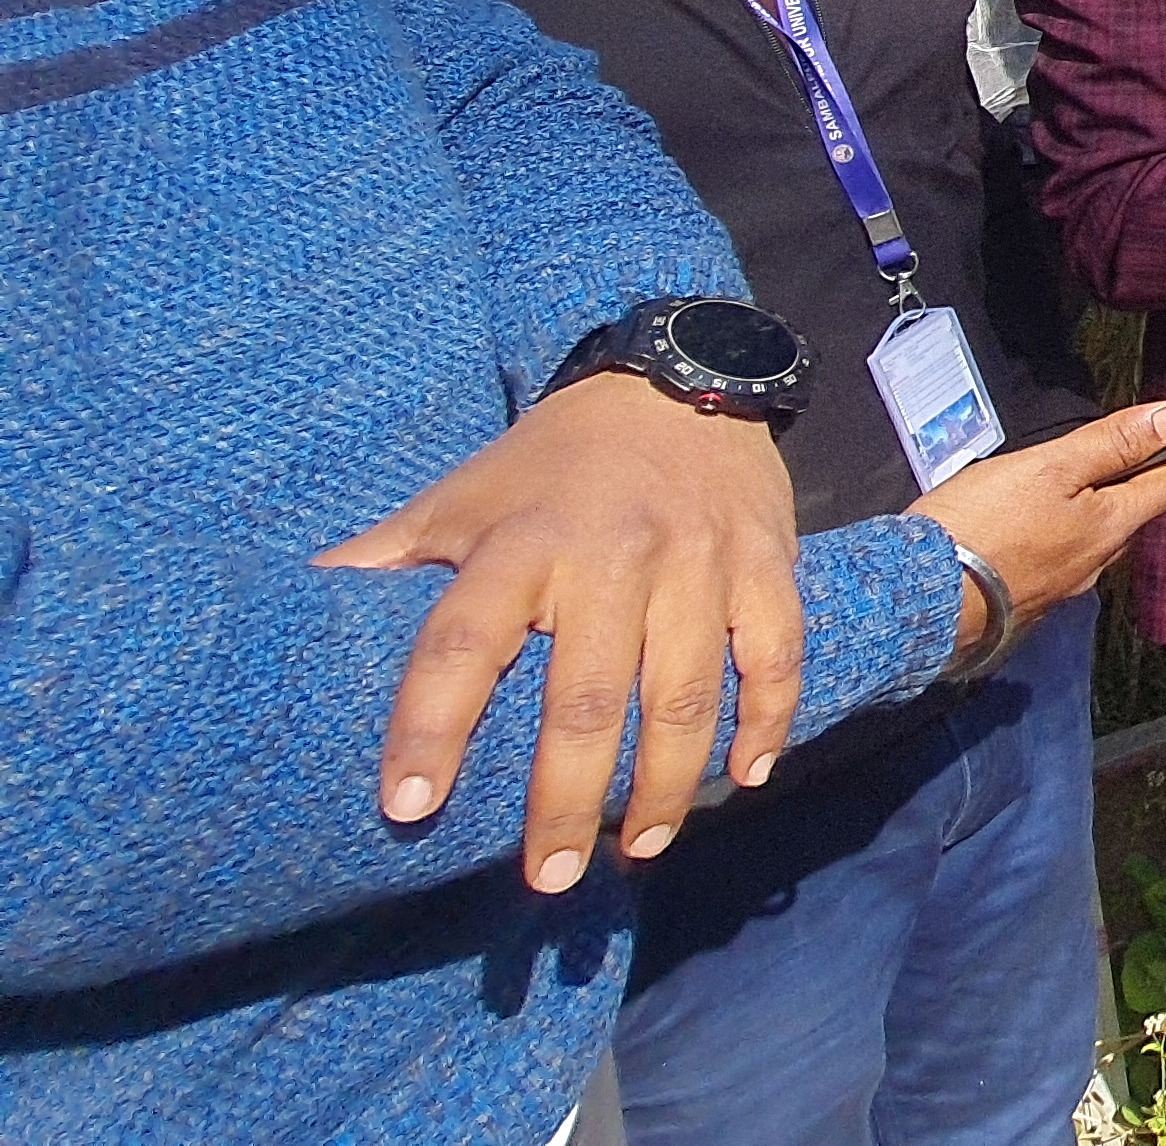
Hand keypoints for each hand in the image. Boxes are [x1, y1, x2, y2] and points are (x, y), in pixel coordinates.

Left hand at [315, 370, 800, 893]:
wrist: (683, 380)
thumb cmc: (554, 459)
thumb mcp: (463, 495)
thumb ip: (391, 558)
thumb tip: (296, 612)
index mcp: (522, 541)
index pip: (463, 643)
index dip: (431, 726)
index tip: (408, 808)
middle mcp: (612, 556)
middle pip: (586, 698)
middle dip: (565, 800)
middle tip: (546, 878)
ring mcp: (699, 564)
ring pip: (684, 696)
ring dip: (662, 787)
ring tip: (635, 850)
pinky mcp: (766, 566)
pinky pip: (775, 659)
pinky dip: (766, 724)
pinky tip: (743, 781)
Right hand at [910, 402, 1165, 653]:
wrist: (913, 604)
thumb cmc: (981, 529)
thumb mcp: (1048, 469)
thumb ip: (1111, 444)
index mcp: (1109, 526)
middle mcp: (1094, 563)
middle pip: (1133, 512)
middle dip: (1151, 484)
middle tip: (1164, 454)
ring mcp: (1059, 588)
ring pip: (1094, 538)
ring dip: (1101, 510)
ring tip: (1090, 483)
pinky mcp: (1021, 601)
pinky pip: (1057, 557)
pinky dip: (1060, 534)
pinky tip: (1035, 527)